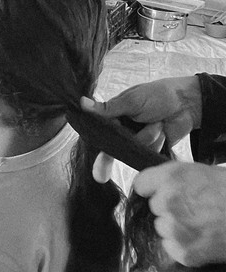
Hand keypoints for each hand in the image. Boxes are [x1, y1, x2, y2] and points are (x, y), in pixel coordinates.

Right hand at [80, 76, 201, 182]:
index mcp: (114, 115)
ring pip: (133, 149)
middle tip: (100, 176)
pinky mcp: (151, 147)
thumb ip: (107, 108)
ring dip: (146, 137)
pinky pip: (147, 152)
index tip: (88, 161)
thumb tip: (81, 102)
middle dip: (106, 162)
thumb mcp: (132, 100)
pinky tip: (162, 131)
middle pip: (112, 149)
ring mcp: (138, 139)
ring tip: (156, 123)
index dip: (95, 146)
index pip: (98, 132)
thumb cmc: (159, 95)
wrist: (189, 103)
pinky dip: (156, 141)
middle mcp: (123, 129)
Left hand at [133, 161, 225, 266]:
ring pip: (163, 229)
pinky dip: (185, 248)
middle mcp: (167, 201)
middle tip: (195, 211)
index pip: (141, 184)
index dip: (152, 189)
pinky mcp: (183, 252)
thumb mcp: (205, 173)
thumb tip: (161, 187)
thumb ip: (178, 180)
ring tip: (204, 226)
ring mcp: (174, 228)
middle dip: (169, 210)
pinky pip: (172, 249)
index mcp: (172, 177)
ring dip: (177, 229)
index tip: (159, 193)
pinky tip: (205, 241)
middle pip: (154, 208)